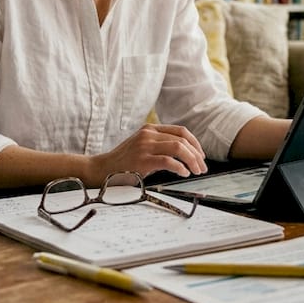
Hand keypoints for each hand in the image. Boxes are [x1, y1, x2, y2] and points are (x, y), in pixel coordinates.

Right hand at [92, 124, 206, 179]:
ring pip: (178, 148)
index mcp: (150, 129)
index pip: (181, 131)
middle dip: (197, 154)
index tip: (201, 155)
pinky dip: (180, 167)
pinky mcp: (142, 160)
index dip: (195, 143)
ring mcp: (144, 146)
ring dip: (192, 160)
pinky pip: (168, 161)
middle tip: (202, 167)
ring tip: (196, 171)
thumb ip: (159, 146)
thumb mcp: (142, 148)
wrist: (100, 170)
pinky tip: (184, 173)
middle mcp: (148, 134)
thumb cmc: (123, 163)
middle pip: (182, 139)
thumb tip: (185, 155)